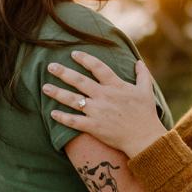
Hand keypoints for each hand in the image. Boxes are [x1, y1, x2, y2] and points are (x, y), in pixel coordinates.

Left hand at [43, 52, 166, 156]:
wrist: (144, 137)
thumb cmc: (146, 114)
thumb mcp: (146, 90)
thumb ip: (142, 74)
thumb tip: (138, 62)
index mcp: (116, 86)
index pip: (98, 67)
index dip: (85, 59)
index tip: (73, 54)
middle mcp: (104, 96)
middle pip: (80, 81)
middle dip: (64, 72)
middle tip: (50, 66)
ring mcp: (97, 111)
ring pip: (73, 100)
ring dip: (58, 93)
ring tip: (45, 87)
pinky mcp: (94, 126)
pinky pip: (74, 121)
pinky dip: (62, 117)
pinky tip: (52, 113)